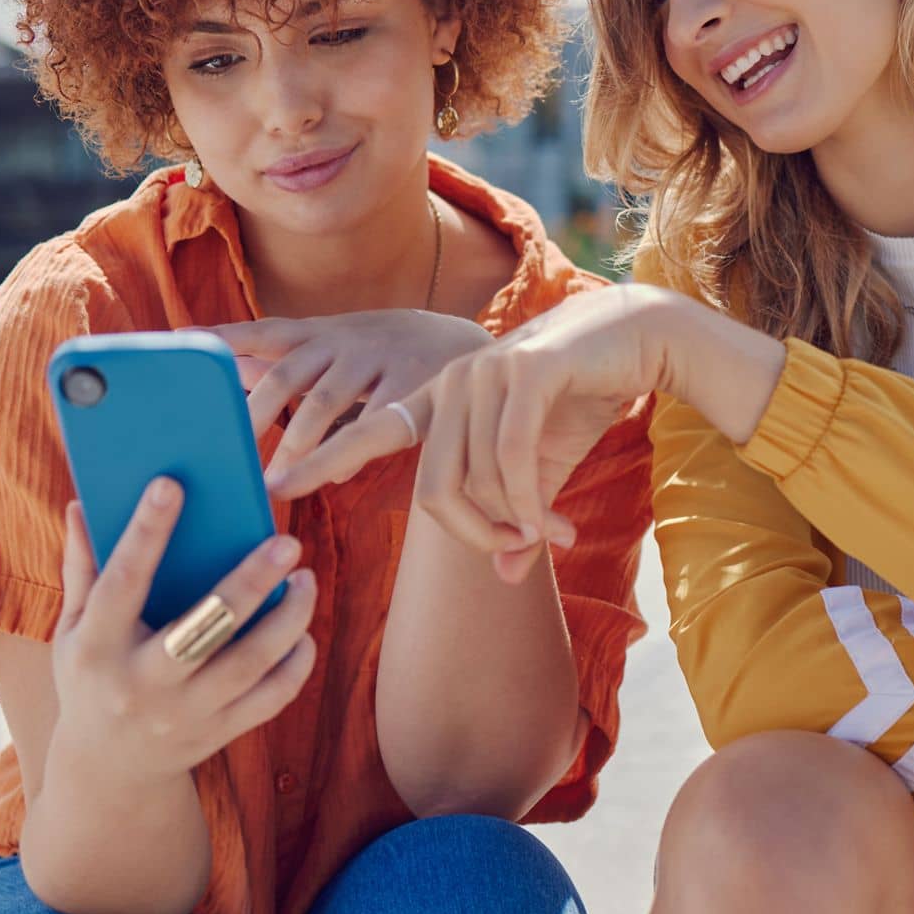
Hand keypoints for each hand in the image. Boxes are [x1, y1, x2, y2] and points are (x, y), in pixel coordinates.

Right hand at [49, 478, 317, 782]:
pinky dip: (296, 663)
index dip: (145, 532)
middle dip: (250, 582)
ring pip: (250, 662)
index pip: (121, 582)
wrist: (107, 775)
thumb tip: (82, 502)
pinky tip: (304, 631)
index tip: (171, 483)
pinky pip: (271, 698)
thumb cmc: (91, 679)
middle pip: (205, 626)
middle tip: (288, 542)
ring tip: (306, 577)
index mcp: (97, 649)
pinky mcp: (219, 733)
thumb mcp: (71, 631)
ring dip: (289, 617)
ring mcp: (184, 714)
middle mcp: (142, 684)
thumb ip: (82, 568)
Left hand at [205, 311, 492, 481]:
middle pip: (287, 374)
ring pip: (326, 402)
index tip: (181, 346)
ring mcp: (381, 358)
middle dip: (253, 415)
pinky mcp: (416, 384)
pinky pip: (375, 420)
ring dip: (296, 445)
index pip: (265, 332)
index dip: (224, 339)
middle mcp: (346, 340)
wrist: (468, 346)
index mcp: (322, 332)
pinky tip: (333, 477)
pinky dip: (351, 450)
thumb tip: (226, 369)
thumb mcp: (338, 345)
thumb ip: (286, 358)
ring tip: (273, 484)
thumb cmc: (386, 355)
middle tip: (224, 454)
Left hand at [265, 284, 677, 580]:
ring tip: (550, 535)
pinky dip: (529, 506)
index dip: (322, 457)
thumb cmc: (581, 398)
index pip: (368, 432)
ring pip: (476, 482)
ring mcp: (485, 373)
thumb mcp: (542, 469)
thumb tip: (505, 575)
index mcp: (440, 398)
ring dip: (516, 523)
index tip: (277, 486)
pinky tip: (548, 526)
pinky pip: (511, 460)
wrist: (637, 338)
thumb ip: (516, 516)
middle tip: (518, 550)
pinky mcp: (527, 371)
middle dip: (475, 537)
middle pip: (434, 491)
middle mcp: (451, 383)